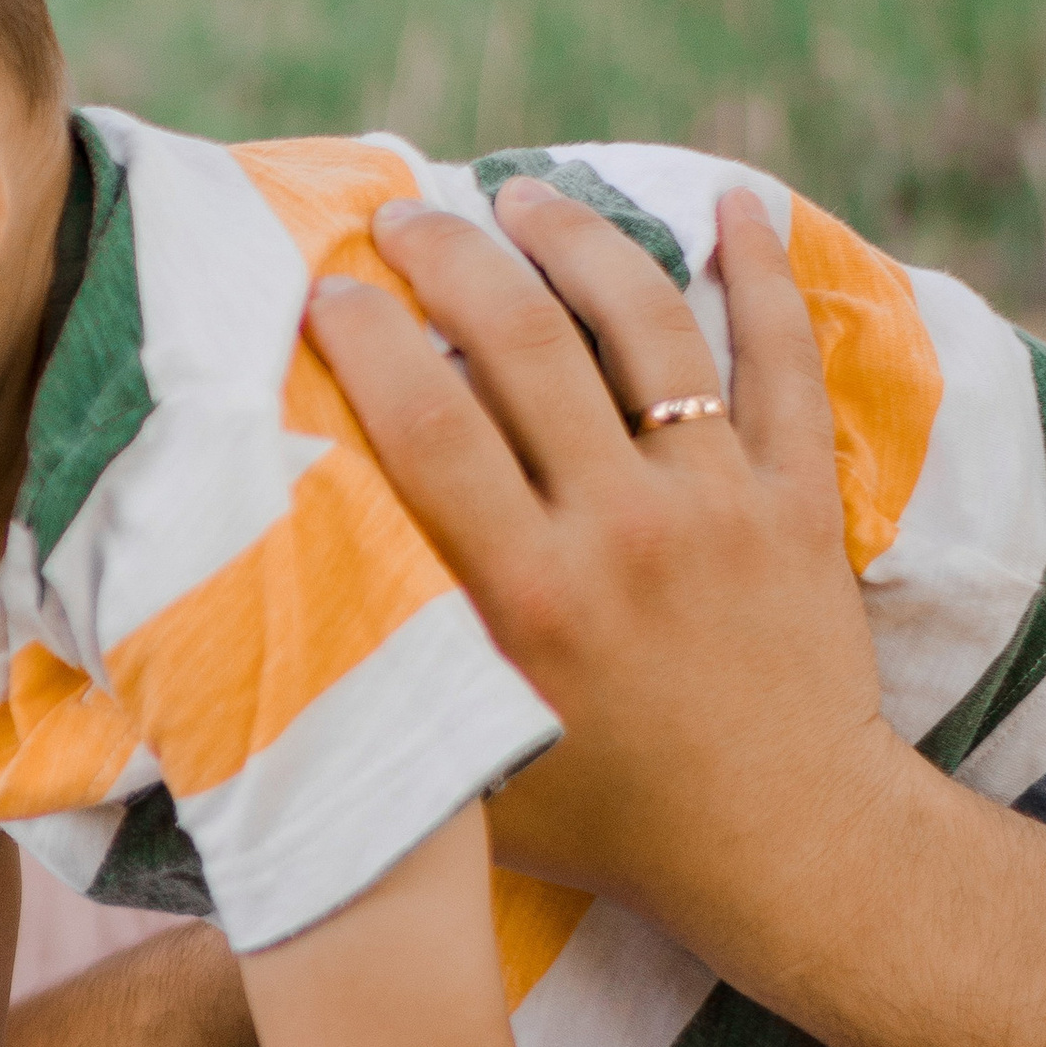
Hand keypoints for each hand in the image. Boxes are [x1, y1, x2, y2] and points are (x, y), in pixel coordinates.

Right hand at [307, 181, 888, 940]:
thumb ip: (376, 692)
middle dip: (450, 258)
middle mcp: (622, 532)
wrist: (782, 850)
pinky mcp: (796, 500)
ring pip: (646, 326)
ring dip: (576, 241)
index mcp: (525, 600)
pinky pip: (782, 361)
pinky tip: (731, 204)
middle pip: (527, 345)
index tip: (322, 289)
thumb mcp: (460, 779)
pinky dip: (760, 274)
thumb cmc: (602, 821)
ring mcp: (720, 504)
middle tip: (400, 218)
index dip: (368, 339)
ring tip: (518, 196)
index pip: (429, 427)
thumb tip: (248, 629)